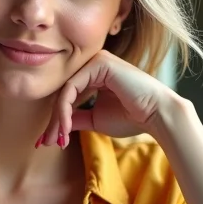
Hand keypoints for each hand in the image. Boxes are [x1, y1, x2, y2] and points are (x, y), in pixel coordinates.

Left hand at [39, 50, 177, 145]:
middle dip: (53, 121)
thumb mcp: (95, 120)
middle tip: (46, 142)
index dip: (56, 119)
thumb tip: (56, 126)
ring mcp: (96, 61)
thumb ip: (76, 118)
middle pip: (63, 92)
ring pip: (64, 91)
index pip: (67, 95)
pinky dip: (64, 110)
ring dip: (57, 118)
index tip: (50, 141)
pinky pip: (72, 87)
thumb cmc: (132, 118)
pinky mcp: (99, 63)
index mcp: (94, 74)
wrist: (157, 115)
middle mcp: (94, 64)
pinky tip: (65, 128)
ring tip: (57, 139)